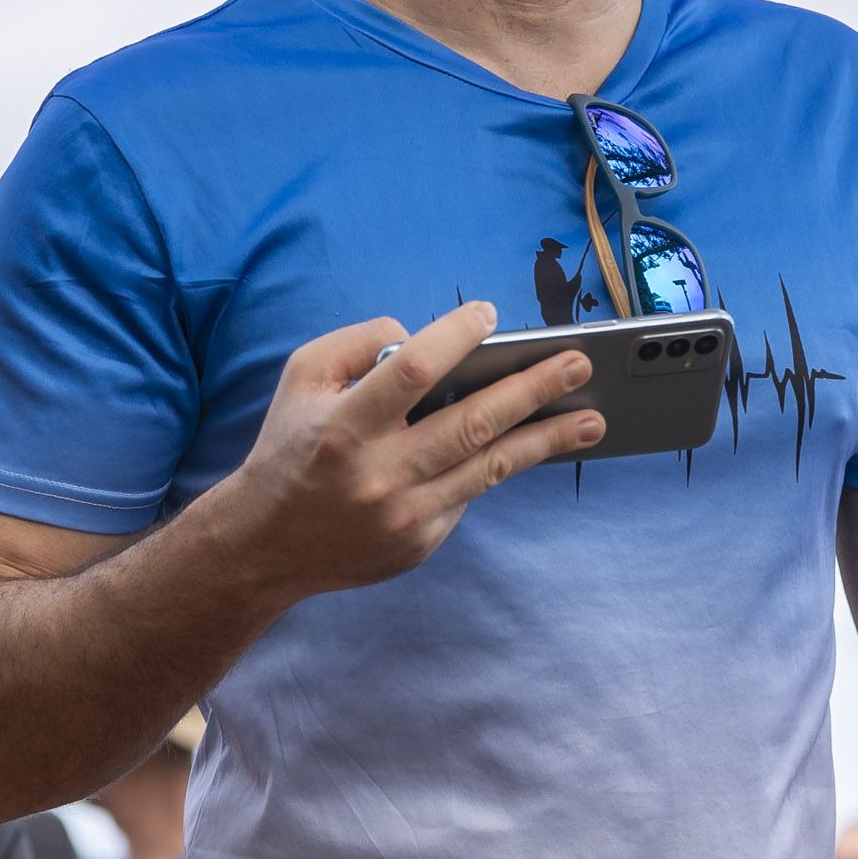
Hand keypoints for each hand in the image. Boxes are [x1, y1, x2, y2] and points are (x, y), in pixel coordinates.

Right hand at [202, 304, 602, 607]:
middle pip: (472, 423)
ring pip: (490, 468)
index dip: (456, 336)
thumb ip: (358, 343)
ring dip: (547, 439)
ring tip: (592, 418)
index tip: (491, 314)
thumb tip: (426, 336)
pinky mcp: (419, 543)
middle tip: (578, 364)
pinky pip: (468, 495)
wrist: (265, 544)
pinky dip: (494, 467)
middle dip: (532, 389)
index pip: (413, 370)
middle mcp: (378, 473)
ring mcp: (404, 514)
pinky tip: (526, 447)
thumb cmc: (292, 447)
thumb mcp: (302, 378)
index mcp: (345, 425)